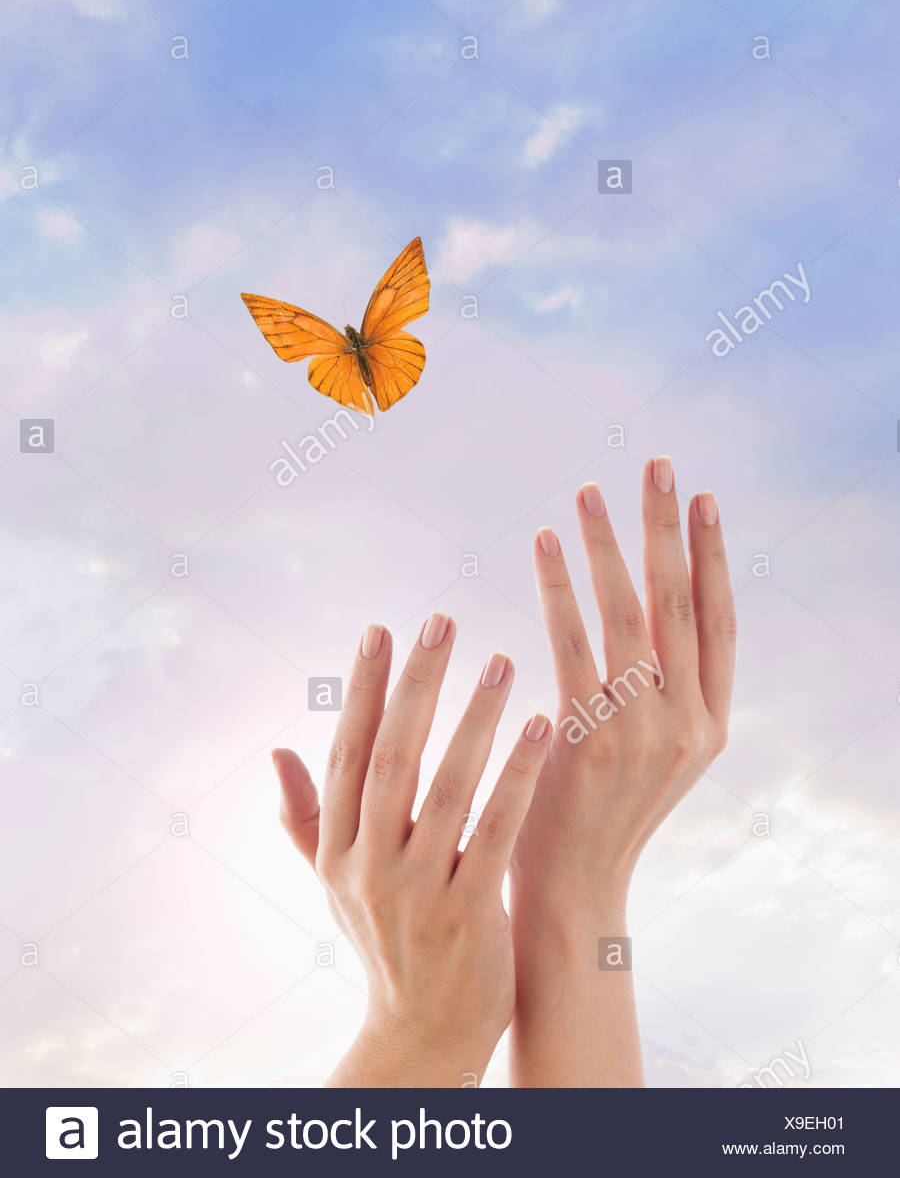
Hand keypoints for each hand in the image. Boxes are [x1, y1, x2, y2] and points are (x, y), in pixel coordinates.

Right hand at [273, 615, 550, 1086]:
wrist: (425, 1035)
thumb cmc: (385, 944)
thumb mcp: (334, 883)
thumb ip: (305, 817)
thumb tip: (276, 750)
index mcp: (339, 849)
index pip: (347, 753)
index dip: (361, 690)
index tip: (379, 628)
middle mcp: (369, 865)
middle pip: (391, 757)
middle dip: (416, 684)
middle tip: (442, 620)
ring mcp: (418, 891)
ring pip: (447, 788)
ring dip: (474, 718)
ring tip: (502, 657)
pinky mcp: (469, 913)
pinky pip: (495, 831)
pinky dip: (516, 776)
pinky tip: (539, 725)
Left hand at [509, 457, 735, 1084]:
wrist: (570, 894)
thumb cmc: (597, 815)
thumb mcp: (648, 754)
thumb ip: (656, 689)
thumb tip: (644, 611)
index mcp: (710, 726)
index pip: (721, 624)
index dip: (713, 557)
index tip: (704, 498)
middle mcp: (689, 725)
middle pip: (684, 605)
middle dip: (669, 529)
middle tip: (657, 464)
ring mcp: (644, 733)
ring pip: (631, 615)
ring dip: (610, 546)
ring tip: (591, 490)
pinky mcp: (591, 739)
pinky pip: (575, 643)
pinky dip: (561, 587)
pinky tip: (546, 543)